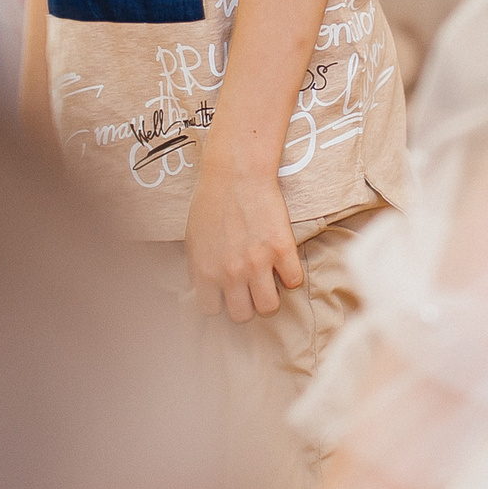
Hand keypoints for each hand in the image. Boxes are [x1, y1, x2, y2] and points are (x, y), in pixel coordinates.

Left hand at [184, 160, 302, 322]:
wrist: (236, 173)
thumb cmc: (211, 202)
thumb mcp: (193, 239)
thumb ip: (200, 269)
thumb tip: (207, 291)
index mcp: (205, 271)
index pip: (212, 310)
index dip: (220, 301)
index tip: (225, 291)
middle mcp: (230, 273)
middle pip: (242, 316)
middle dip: (245, 303)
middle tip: (248, 287)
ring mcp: (257, 263)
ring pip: (269, 307)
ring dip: (268, 297)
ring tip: (267, 280)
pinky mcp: (282, 249)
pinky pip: (294, 282)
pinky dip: (290, 275)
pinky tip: (282, 262)